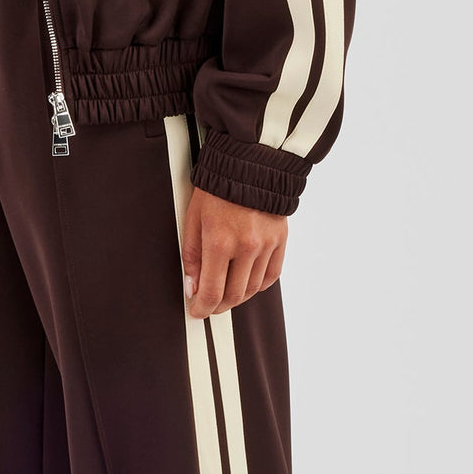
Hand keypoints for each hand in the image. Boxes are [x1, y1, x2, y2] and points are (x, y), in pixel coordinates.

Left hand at [181, 187, 286, 318]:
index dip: (202, 309)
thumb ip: (192, 258)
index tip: (197, 311)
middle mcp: (246, 246)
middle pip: (234, 296)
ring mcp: (266, 244)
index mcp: (220, 242)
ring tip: (226, 293)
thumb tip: (193, 287)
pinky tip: (246, 282)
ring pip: (253, 289)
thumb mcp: (193, 220)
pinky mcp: (280, 240)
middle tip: (209, 305)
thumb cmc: (218, 187)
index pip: (212, 292)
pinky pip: (271, 276)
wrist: (250, 163)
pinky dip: (258, 285)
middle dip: (218, 306)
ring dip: (238, 297)